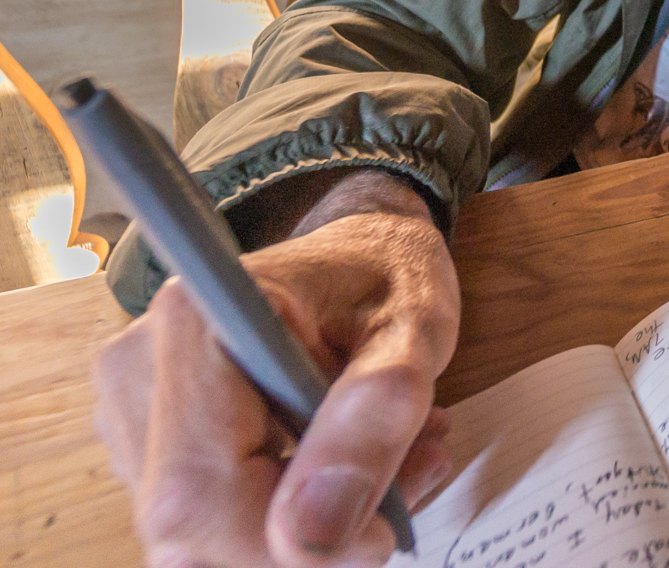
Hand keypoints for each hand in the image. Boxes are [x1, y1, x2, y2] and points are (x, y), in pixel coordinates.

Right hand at [92, 175, 460, 566]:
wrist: (363, 251)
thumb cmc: (386, 275)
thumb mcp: (414, 330)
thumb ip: (376, 415)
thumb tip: (314, 532)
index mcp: (196, 322)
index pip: (197, 494)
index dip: (281, 542)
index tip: (376, 531)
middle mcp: (139, 367)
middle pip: (191, 529)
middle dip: (307, 537)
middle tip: (408, 481)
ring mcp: (134, 410)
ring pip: (202, 538)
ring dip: (305, 529)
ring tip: (392, 462)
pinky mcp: (151, 444)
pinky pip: (208, 524)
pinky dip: (286, 521)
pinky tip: (348, 471)